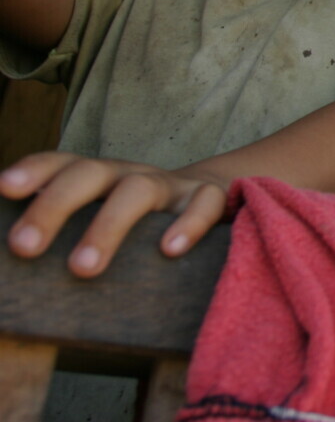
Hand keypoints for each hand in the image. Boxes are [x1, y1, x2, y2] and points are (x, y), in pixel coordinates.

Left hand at [1, 151, 227, 276]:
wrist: (215, 197)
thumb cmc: (143, 222)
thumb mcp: (103, 218)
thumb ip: (68, 231)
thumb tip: (17, 261)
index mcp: (100, 179)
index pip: (62, 164)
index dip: (34, 171)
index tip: (5, 188)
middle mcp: (130, 175)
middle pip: (90, 174)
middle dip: (54, 205)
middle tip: (23, 246)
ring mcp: (172, 186)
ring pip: (139, 189)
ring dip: (107, 225)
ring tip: (82, 268)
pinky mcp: (213, 198)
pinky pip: (204, 203)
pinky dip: (187, 223)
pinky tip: (168, 250)